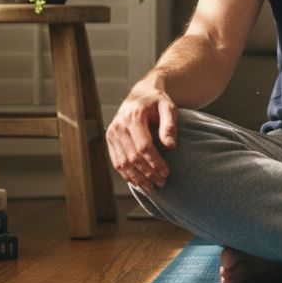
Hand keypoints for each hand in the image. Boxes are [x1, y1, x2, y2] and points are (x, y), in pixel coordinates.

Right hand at [106, 77, 177, 192]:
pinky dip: (126, 174)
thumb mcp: (168, 107)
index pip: (143, 146)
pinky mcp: (110, 139)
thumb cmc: (158, 102)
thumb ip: (170, 125)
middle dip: (147, 173)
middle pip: (132, 157)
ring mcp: (112, 133)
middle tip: (161, 183)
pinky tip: (137, 182)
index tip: (166, 173)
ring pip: (122, 162)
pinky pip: (116, 161)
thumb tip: (171, 146)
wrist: (141, 95)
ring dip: (137, 177)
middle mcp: (119, 126)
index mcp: (133, 116)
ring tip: (151, 187)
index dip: (155, 162)